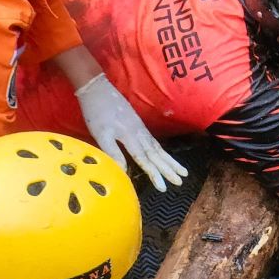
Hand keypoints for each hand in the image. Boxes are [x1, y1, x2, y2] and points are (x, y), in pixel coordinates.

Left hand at [75, 73, 187, 190]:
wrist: (98, 90)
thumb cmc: (96, 113)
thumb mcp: (101, 134)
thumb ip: (113, 152)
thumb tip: (125, 172)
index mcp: (131, 137)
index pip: (145, 160)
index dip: (155, 175)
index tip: (164, 188)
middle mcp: (140, 134)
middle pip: (157, 154)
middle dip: (169, 169)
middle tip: (181, 181)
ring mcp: (141, 129)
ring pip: (158, 148)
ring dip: (170, 160)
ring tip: (181, 170)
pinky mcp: (138, 125)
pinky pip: (154, 142)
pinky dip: (161, 151)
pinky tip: (164, 156)